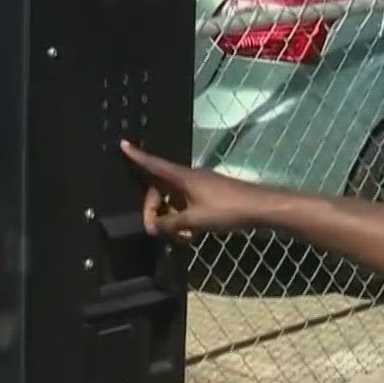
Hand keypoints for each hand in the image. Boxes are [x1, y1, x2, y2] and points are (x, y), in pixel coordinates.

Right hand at [120, 140, 268, 242]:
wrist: (260, 208)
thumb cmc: (226, 209)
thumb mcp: (195, 220)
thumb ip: (171, 223)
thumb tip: (153, 227)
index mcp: (183, 177)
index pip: (154, 165)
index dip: (137, 156)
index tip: (123, 144)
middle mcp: (189, 177)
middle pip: (161, 190)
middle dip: (155, 210)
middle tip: (156, 231)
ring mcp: (201, 186)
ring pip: (175, 200)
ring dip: (172, 219)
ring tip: (181, 238)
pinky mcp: (210, 195)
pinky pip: (188, 204)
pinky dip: (185, 219)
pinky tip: (192, 236)